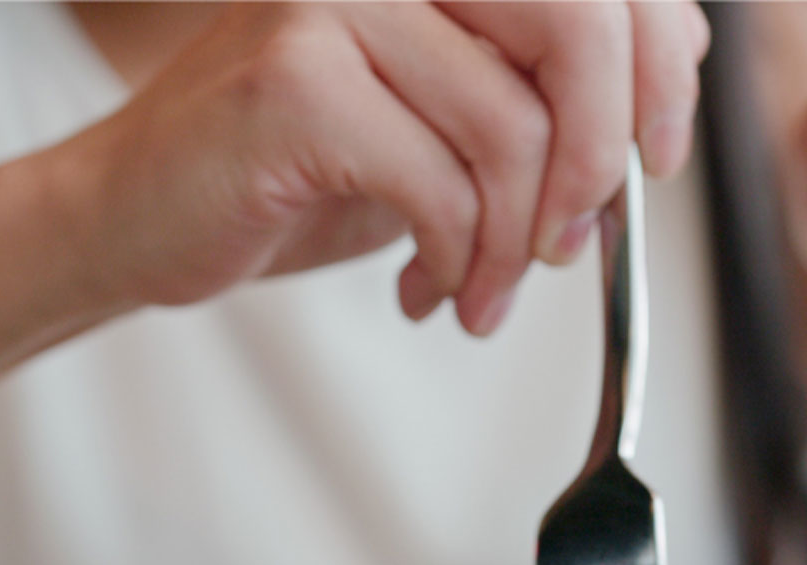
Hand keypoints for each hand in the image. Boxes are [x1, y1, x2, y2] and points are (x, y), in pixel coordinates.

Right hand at [67, 2, 708, 335]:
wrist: (143, 215)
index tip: (657, 161)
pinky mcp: (294, 79)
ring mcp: (335, 0)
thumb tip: (659, 111)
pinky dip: (458, 261)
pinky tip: (433, 291)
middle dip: (601, 158)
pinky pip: (441, 185)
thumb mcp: (445, 125)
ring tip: (484, 292)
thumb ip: (538, 100)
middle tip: (579, 243)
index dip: (663, 66)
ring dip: (518, 245)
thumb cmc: (302, 171)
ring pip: (511, 128)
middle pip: (580, 23)